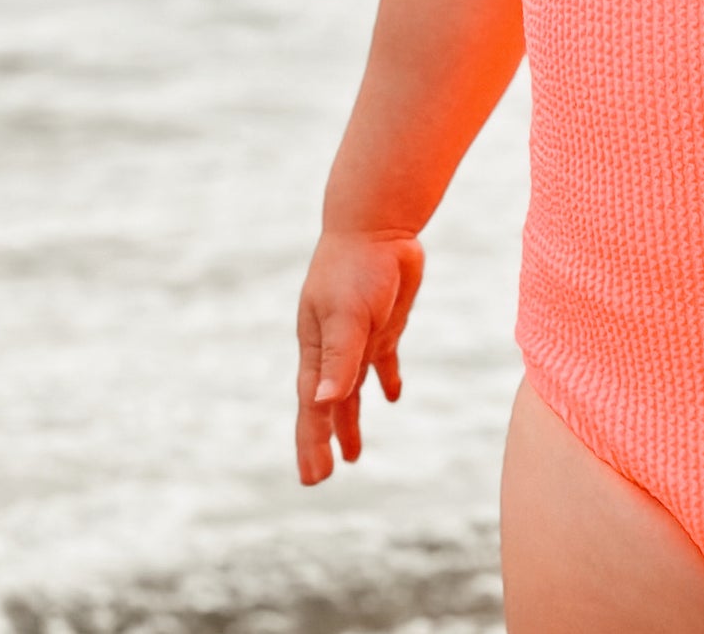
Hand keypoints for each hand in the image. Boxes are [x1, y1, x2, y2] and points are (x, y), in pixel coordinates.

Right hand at [295, 228, 424, 484]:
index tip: (313, 479)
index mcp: (318, 347)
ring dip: (351, 419)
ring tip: (354, 454)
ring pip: (352, 389)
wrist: (378, 223)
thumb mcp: (348, 316)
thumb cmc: (357, 267)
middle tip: (322, 478)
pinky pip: (382, 360)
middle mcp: (334, 347)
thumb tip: (322, 402)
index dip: (311, 443)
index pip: (312, 407)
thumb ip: (338, 358)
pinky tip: (392, 396)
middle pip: (327, 404)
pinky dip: (385, 379)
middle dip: (325, 440)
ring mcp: (358, 336)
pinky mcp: (384, 323)